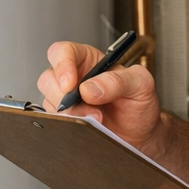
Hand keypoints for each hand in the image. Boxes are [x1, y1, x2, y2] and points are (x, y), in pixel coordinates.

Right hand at [37, 40, 165, 152]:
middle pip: (48, 79)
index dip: (62, 65)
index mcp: (89, 60)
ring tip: (97, 122)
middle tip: (90, 111)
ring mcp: (66, 101)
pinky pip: (54, 123)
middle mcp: (73, 78)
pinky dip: (68, 128)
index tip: (71, 84)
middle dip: (65, 97)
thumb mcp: (140, 84)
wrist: (140, 136)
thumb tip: (89, 88)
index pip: (62, 52)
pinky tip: (86, 130)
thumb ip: (118, 80)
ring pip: (49, 103)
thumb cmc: (139, 104)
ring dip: (70, 115)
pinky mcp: (64, 121)